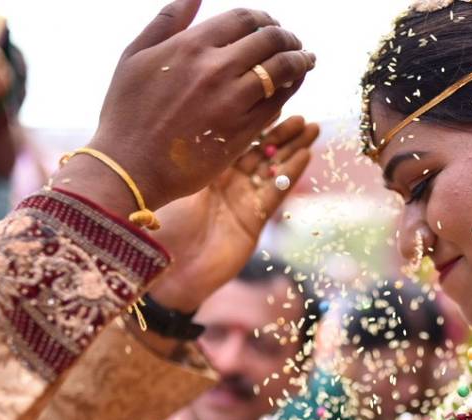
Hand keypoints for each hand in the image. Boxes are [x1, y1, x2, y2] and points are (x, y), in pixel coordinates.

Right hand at [56, 0, 314, 216]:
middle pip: (269, 40)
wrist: (130, 167)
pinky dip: (292, 88)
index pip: (244, 19)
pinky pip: (279, 102)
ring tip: (306, 60)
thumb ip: (169, 21)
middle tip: (294, 42)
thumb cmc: (127, 113)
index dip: (264, 18)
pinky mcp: (244, 131)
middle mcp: (216, 69)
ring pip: (282, 69)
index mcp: (191, 46)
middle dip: (287, 37)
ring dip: (300, 60)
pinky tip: (294, 85)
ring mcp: (233, 101)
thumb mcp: (136, 56)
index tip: (271, 24)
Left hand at [149, 116, 319, 311]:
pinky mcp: (253, 221)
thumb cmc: (161, 226)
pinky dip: (291, 174)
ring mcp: (241, 200)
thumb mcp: (175, 180)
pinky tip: (306, 154)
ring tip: (310, 127)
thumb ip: (194, 153)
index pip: (232, 137)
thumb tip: (199, 112)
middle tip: (299, 112)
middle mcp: (225, 182)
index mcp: (203, 168)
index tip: (268, 95)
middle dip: (280, 131)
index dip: (252, 118)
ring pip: (272, 168)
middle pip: (258, 150)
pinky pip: (276, 192)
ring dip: (292, 148)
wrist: (167, 272)